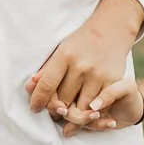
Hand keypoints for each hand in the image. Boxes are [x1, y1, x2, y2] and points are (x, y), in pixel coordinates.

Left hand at [27, 0, 142, 136]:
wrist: (112, 29)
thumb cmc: (82, 41)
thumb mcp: (62, 49)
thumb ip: (47, 69)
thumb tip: (30, 87)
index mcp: (65, 56)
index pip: (47, 85)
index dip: (38, 100)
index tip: (35, 109)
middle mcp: (81, 67)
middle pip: (63, 100)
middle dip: (56, 109)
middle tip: (54, 111)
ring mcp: (98, 75)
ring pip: (81, 108)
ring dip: (73, 115)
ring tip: (69, 113)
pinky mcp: (113, 82)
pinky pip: (99, 107)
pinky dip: (91, 113)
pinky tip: (86, 113)